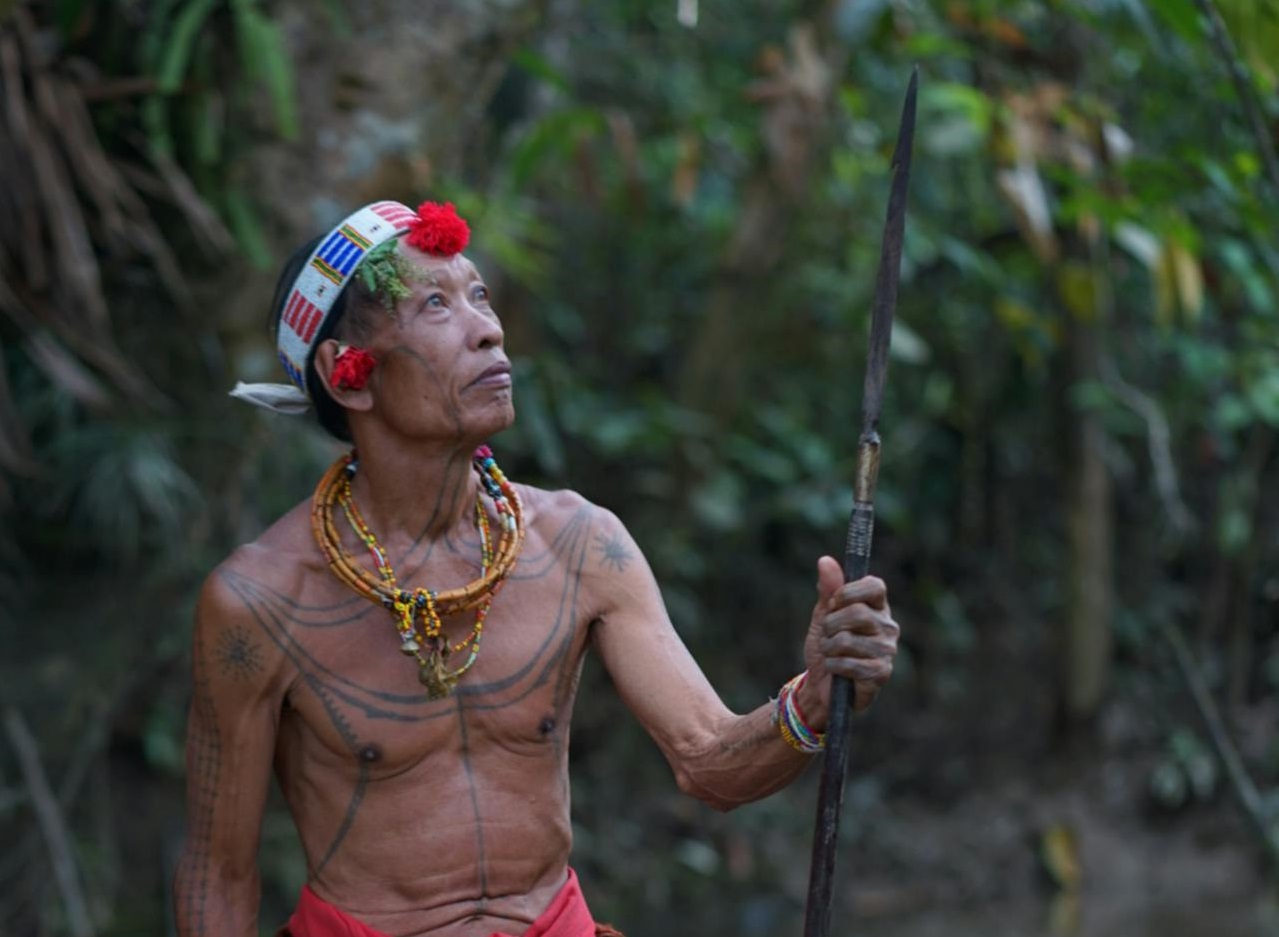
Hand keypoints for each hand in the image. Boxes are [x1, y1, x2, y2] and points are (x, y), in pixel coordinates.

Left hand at [799, 556, 899, 728]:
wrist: (822, 683)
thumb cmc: (827, 644)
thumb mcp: (823, 614)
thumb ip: (828, 588)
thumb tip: (825, 560)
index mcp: (877, 607)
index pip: (875, 586)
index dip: (849, 592)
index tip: (833, 603)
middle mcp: (887, 626)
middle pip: (857, 612)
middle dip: (831, 624)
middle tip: (828, 633)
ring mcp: (887, 650)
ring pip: (848, 640)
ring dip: (829, 647)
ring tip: (831, 653)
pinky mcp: (881, 673)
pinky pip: (849, 663)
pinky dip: (834, 665)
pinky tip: (837, 669)